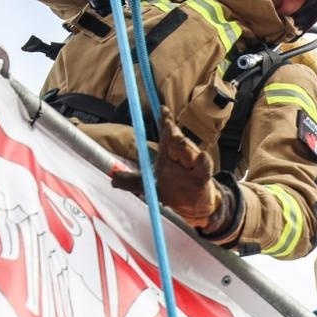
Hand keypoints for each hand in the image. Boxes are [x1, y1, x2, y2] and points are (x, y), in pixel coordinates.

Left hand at [110, 121, 230, 229]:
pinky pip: (203, 168)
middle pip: (176, 140)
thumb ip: (132, 181)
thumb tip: (112, 179)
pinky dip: (202, 161)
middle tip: (168, 126)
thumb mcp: (151, 185)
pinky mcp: (203, 177)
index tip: (162, 110)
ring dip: (183, 145)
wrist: (194, 206)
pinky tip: (201, 156)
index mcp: (168, 153)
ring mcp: (193, 165)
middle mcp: (181, 155)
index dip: (165, 121)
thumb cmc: (175, 188)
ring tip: (178, 139)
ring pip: (189, 151)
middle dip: (172, 132)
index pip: (166, 134)